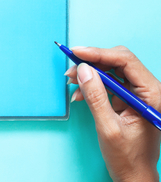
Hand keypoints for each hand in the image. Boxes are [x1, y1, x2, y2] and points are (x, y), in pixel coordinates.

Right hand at [66, 46, 160, 181]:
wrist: (133, 175)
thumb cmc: (127, 157)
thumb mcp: (108, 128)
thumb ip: (96, 97)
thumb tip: (83, 70)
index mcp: (152, 95)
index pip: (125, 61)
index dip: (99, 53)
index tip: (77, 52)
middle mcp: (147, 90)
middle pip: (118, 62)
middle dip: (92, 62)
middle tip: (70, 66)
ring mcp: (137, 93)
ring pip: (111, 70)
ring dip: (89, 73)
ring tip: (71, 81)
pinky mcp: (127, 98)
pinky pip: (108, 83)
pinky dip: (92, 85)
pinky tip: (79, 94)